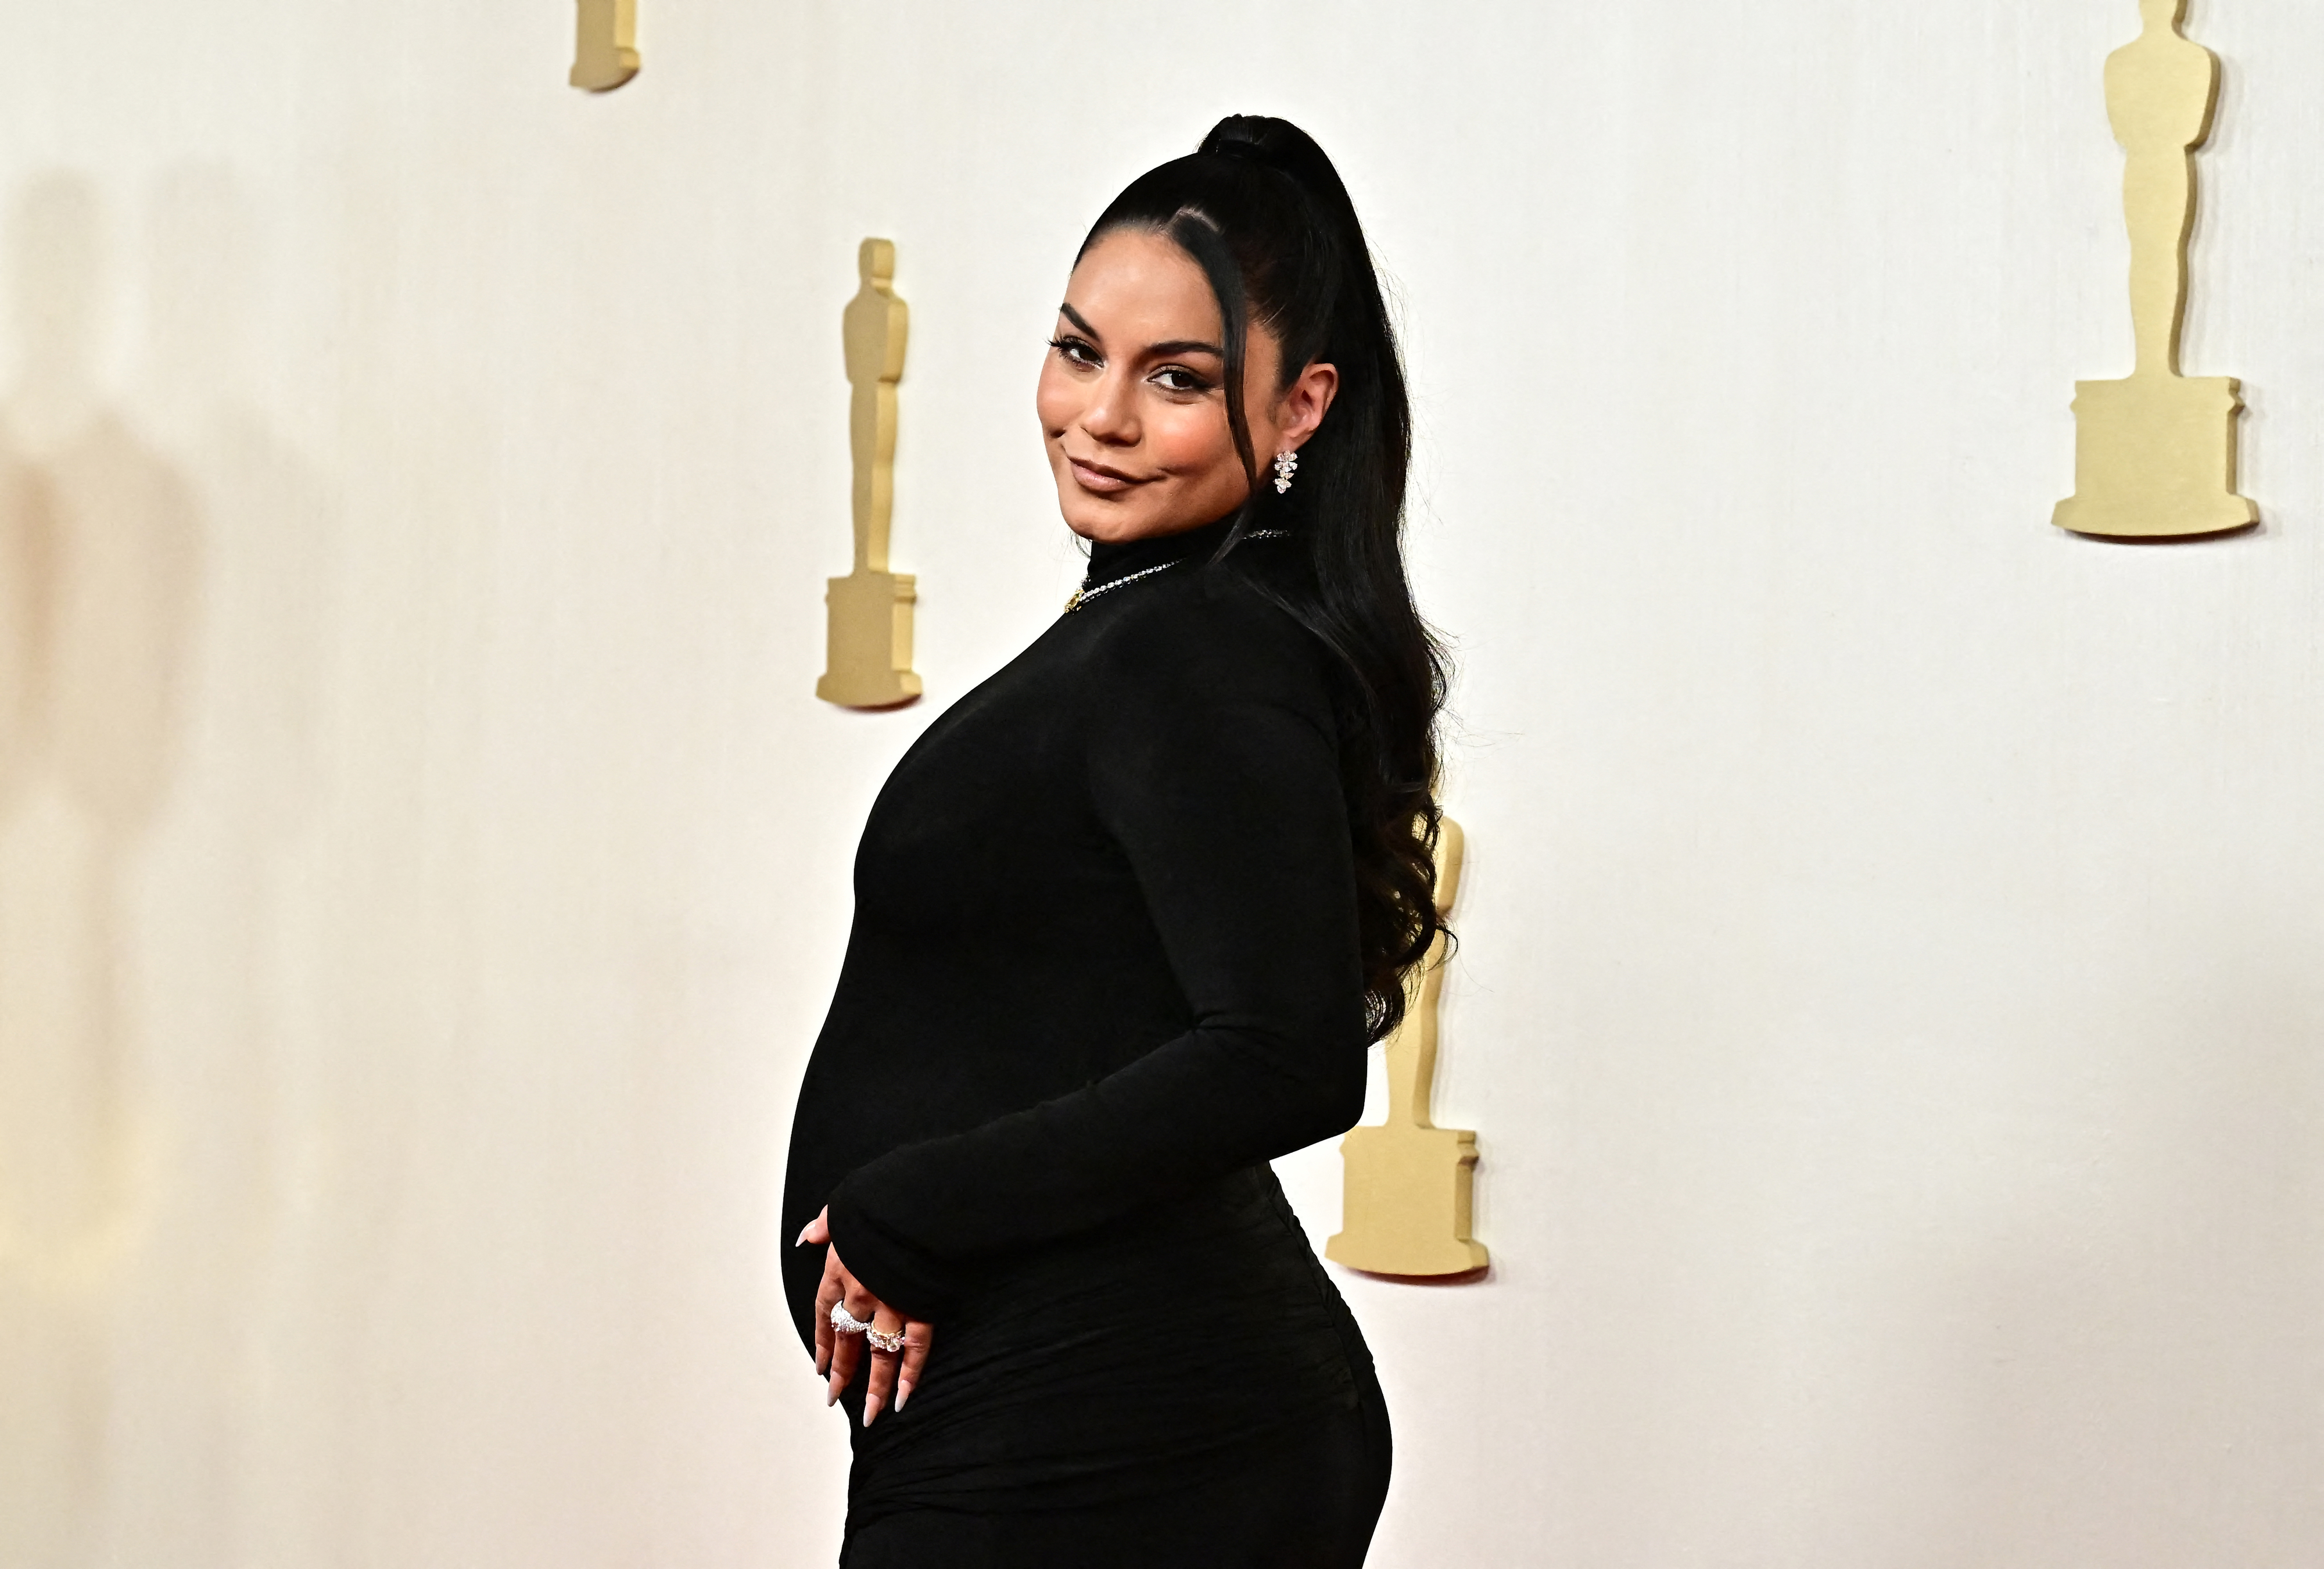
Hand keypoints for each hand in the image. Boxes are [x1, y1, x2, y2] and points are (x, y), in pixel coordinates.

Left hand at [797, 1206, 934, 1426]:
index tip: (819, 1367)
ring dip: (874, 1386)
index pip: (824, 1315)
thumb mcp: (842, 1208)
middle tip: (834, 1398)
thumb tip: (807, 1236)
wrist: (917, 1199)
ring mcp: (892, 1303)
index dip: (821, 1343)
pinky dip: (910, 1373)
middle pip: (848, 1341)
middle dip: (841, 1373)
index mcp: (839, 1270)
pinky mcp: (921, 1306)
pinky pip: (915, 1347)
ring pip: (879, 1353)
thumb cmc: (879, 1200)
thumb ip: (824, 1225)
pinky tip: (903, 1397)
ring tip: (870, 1415)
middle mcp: (861, 1293)